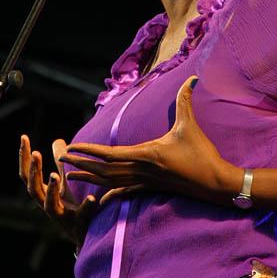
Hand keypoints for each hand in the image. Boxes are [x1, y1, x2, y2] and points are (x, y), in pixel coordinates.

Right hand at [19, 135, 96, 248]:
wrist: (82, 235)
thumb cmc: (72, 205)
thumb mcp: (65, 182)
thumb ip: (60, 162)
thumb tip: (57, 141)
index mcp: (43, 192)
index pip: (27, 173)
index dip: (23, 156)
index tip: (23, 137)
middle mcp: (47, 205)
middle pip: (33, 188)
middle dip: (33, 171)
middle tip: (35, 153)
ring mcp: (62, 216)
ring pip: (49, 205)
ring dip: (50, 190)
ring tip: (54, 175)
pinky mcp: (78, 224)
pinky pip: (81, 215)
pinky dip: (86, 206)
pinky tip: (92, 199)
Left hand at [61, 77, 241, 205]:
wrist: (215, 183)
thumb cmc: (202, 154)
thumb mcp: (190, 126)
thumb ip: (185, 101)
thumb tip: (191, 79)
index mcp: (146, 154)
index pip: (109, 154)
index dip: (89, 151)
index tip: (72, 147)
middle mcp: (141, 170)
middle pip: (104, 170)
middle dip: (81, 164)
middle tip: (61, 158)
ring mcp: (145, 181)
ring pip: (111, 182)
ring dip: (90, 178)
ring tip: (71, 176)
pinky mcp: (152, 188)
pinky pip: (126, 191)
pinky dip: (111, 193)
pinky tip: (101, 198)